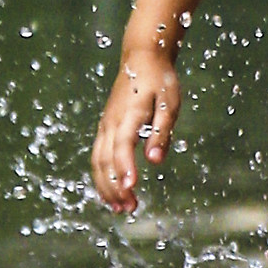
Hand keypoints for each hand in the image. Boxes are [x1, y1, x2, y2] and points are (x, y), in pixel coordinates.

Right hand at [90, 47, 181, 213]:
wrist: (140, 58)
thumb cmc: (159, 80)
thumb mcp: (169, 103)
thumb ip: (162, 132)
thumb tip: (155, 162)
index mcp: (129, 114)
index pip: (122, 146)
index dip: (125, 168)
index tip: (131, 189)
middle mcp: (111, 122)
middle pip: (105, 160)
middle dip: (115, 187)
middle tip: (129, 209)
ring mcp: (105, 125)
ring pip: (97, 161)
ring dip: (106, 186)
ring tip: (120, 208)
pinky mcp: (105, 128)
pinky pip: (98, 156)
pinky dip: (102, 176)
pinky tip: (112, 192)